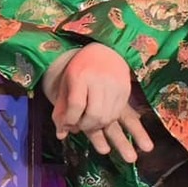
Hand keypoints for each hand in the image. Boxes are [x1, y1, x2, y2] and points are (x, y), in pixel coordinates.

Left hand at [43, 45, 151, 162]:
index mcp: (80, 76)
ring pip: (109, 116)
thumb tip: (61, 135)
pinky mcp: (126, 91)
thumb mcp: (66, 85)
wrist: (103, 51)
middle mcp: (99, 81)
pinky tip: (104, 121)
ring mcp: (115, 86)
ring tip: (92, 126)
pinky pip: (120, 113)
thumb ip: (62, 109)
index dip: (70, 120)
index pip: (76, 105)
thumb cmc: (80, 69)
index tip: (68, 126)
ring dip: (99, 127)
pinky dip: (110, 121)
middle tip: (81, 128)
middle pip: (94, 114)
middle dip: (86, 126)